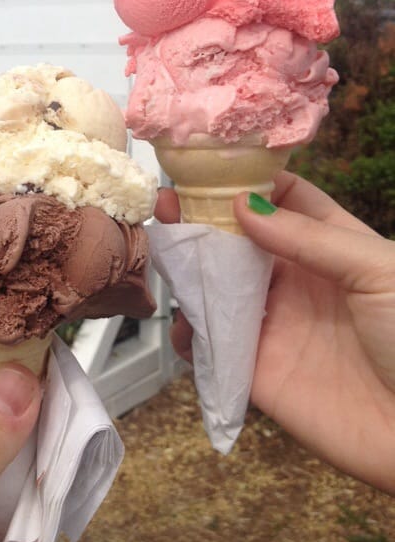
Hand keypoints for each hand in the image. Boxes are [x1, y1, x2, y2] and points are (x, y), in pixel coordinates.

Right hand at [158, 172, 394, 493]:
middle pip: (239, 243)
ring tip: (167, 256)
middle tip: (168, 206)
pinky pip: (212, 349)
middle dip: (202, 221)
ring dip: (189, 273)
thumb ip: (310, 238)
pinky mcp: (257, 374)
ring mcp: (275, 327)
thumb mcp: (378, 271)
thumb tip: (241, 205)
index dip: (247, 181)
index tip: (208, 166)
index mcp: (332, 249)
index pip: (283, 202)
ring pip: (217, 290)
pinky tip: (183, 321)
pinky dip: (189, 334)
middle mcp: (297, 283)